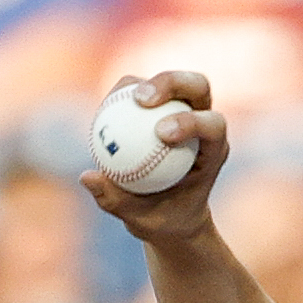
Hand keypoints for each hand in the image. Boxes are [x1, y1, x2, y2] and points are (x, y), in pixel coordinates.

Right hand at [79, 72, 229, 244]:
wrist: (169, 216)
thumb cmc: (162, 220)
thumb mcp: (141, 221)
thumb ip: (115, 201)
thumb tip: (88, 177)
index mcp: (214, 151)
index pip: (213, 126)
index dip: (191, 121)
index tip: (161, 133)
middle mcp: (203, 123)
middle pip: (197, 86)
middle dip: (172, 83)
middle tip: (141, 99)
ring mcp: (182, 110)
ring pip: (167, 81)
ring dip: (142, 83)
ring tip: (115, 99)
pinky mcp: (158, 107)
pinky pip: (139, 90)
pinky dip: (121, 95)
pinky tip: (104, 109)